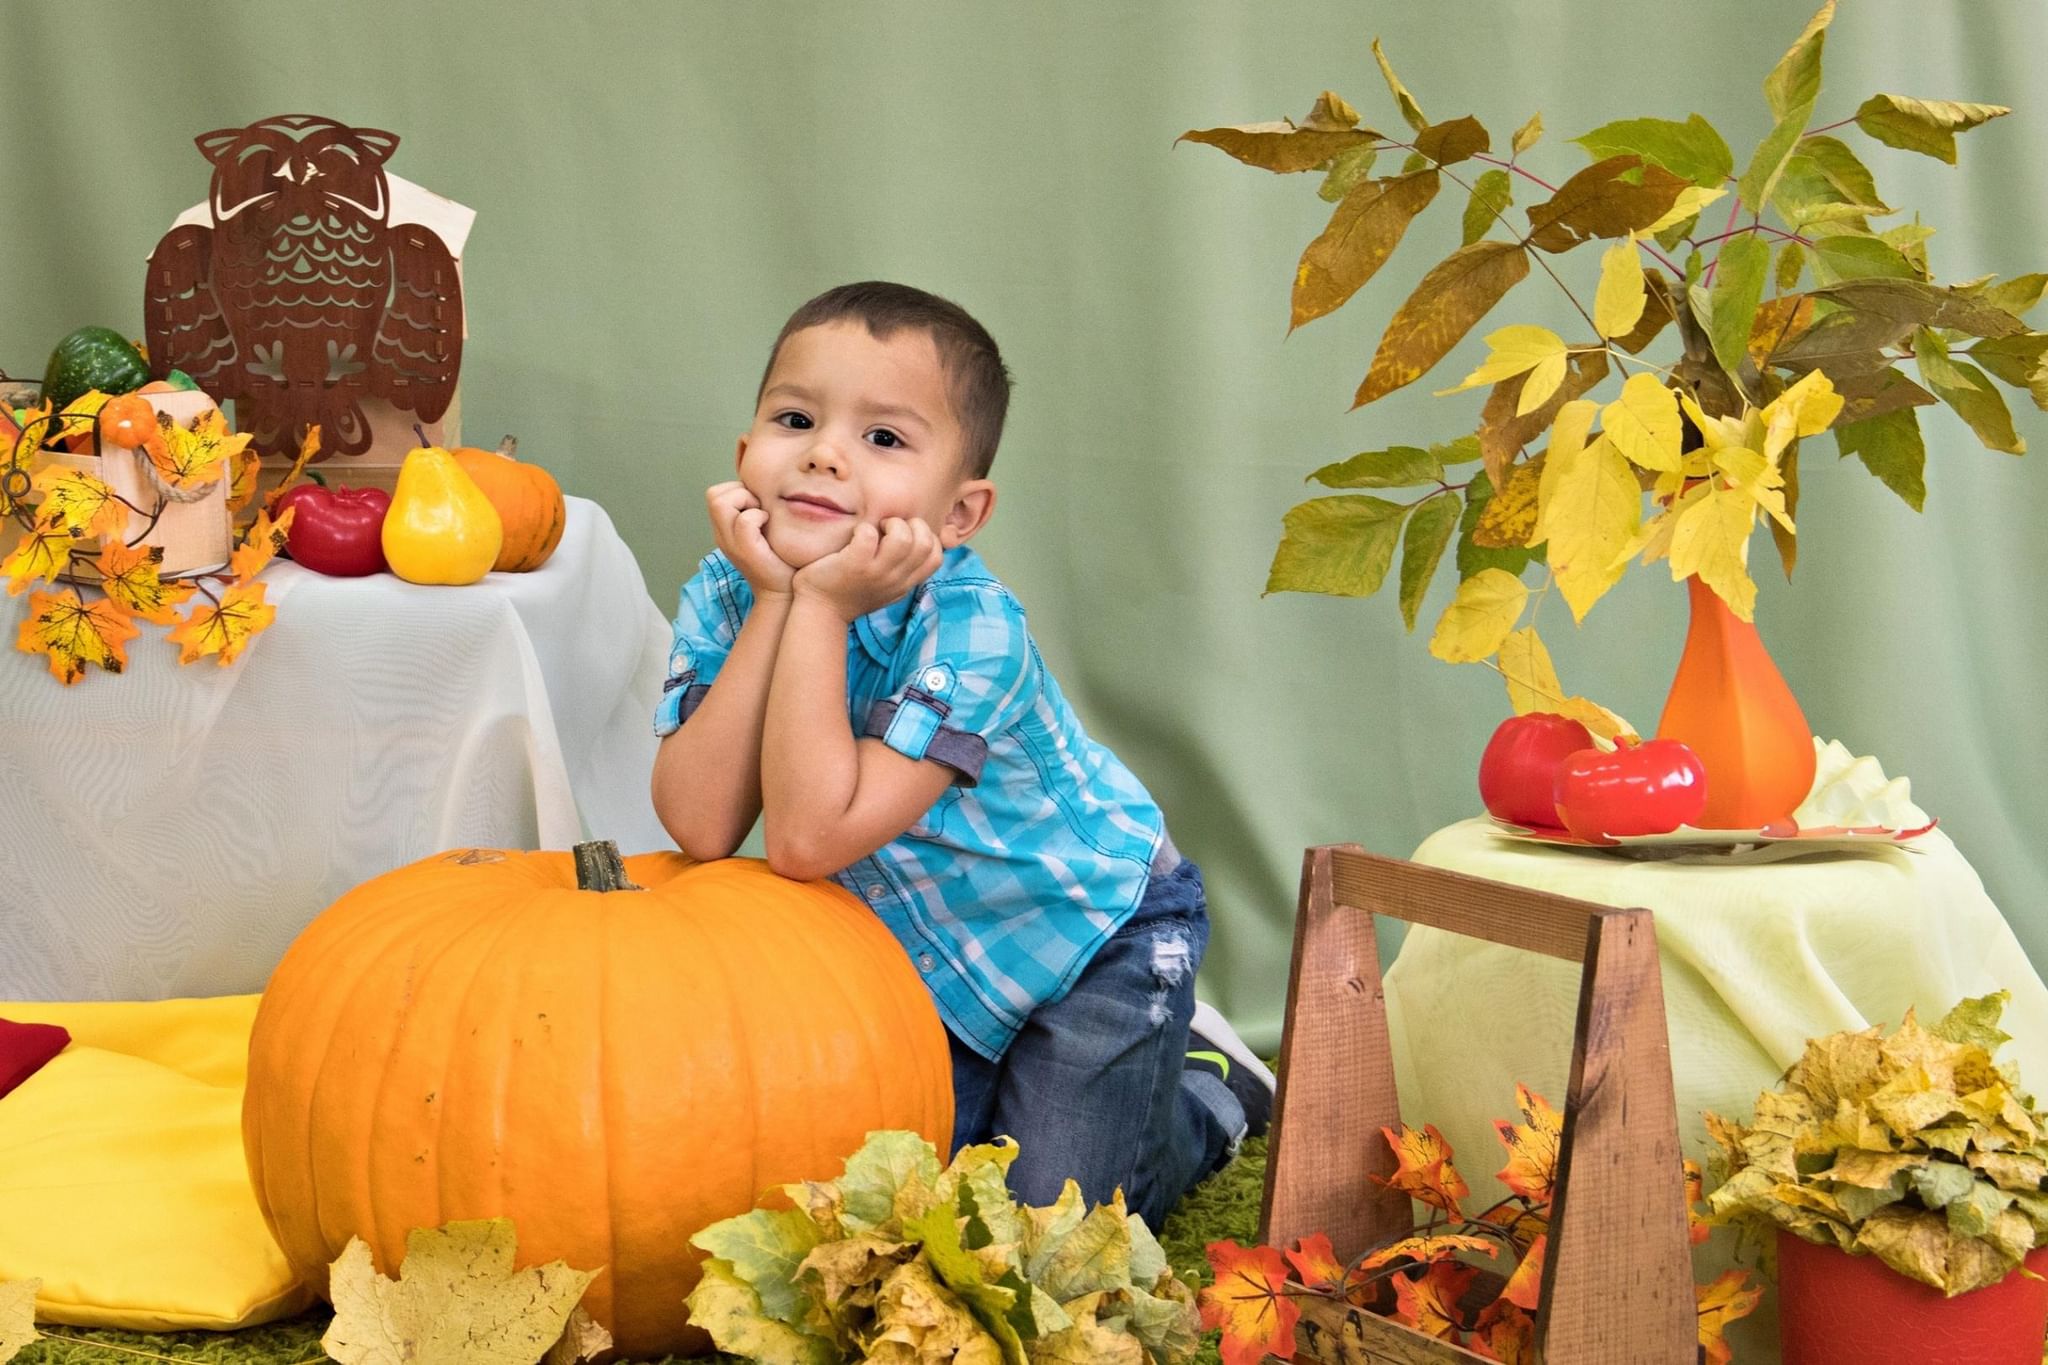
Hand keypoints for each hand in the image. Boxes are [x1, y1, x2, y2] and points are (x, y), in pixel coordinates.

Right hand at [706, 481, 794, 597]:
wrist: (785, 593)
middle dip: (739, 492)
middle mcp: (722, 535)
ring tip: (762, 516)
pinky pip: (744, 521)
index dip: (737, 491)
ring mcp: (731, 544)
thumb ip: (758, 510)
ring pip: (721, 502)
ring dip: (745, 501)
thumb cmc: (781, 560)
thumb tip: (768, 487)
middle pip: (714, 495)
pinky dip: (758, 517)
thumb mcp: (764, 530)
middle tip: (760, 509)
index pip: (716, 494)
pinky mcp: (746, 551)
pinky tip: (769, 525)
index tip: (758, 505)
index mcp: (724, 529)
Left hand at [793, 518, 942, 621]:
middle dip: (911, 525)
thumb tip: (915, 539)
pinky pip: (868, 536)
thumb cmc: (851, 592)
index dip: (927, 537)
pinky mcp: (853, 565)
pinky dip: (863, 529)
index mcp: (905, 583)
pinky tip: (855, 535)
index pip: (936, 556)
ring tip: (876, 529)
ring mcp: (875, 573)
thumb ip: (902, 569)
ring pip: (902, 538)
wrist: (820, 612)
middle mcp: (895, 579)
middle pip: (924, 543)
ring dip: (890, 524)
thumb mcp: (885, 586)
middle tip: (889, 529)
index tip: (907, 536)